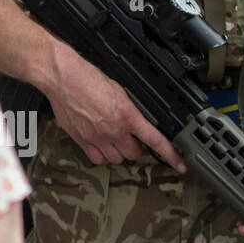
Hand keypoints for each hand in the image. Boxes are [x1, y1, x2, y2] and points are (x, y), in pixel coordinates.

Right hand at [43, 45, 186, 171]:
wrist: (62, 77)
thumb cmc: (87, 78)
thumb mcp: (118, 90)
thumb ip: (129, 110)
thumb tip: (136, 121)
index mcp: (127, 115)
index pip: (155, 141)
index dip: (171, 155)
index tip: (180, 165)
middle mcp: (113, 129)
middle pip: (134, 154)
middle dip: (135, 148)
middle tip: (131, 139)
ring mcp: (96, 137)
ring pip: (116, 159)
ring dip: (118, 152)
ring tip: (113, 141)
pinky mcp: (81, 140)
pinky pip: (97, 159)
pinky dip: (101, 155)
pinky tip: (100, 145)